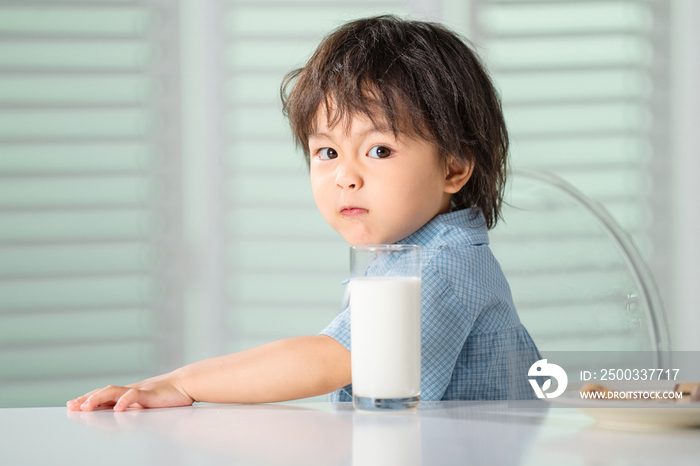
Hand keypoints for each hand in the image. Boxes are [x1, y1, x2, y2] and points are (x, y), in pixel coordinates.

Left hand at [66, 371, 193, 411]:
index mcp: (128, 393)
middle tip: (72, 406)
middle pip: (103, 391)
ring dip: (98, 398)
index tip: (72, 404)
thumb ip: (133, 407)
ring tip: (87, 406)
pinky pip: (134, 395)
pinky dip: (125, 400)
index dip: (88, 399)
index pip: (104, 395)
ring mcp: (139, 390)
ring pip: (113, 391)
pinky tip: (118, 407)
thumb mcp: (147, 403)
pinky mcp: (150, 393)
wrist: (186, 383)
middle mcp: (130, 390)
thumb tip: (118, 415)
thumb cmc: (169, 395)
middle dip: (87, 399)